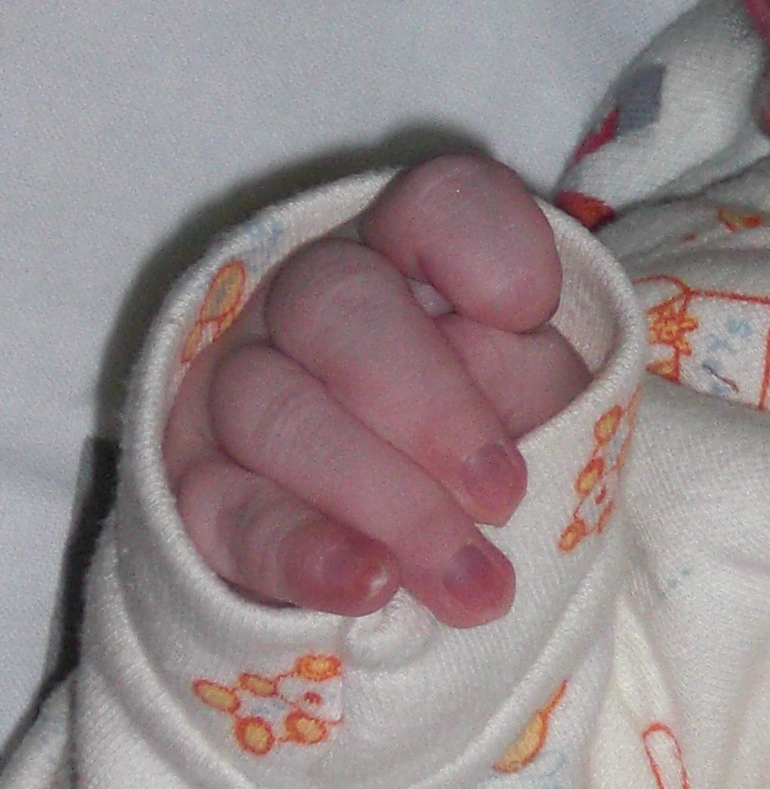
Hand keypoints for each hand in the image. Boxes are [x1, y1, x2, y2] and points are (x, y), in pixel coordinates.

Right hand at [164, 157, 591, 628]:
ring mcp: (240, 386)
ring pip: (273, 409)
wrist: (436, 554)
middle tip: (504, 496)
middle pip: (333, 302)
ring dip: (382, 500)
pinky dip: (303, 551)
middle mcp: (314, 303)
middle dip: (427, 405)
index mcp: (415, 259)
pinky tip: (370, 586)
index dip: (483, 246)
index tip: (530, 314)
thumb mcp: (549, 410)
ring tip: (471, 582)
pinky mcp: (201, 486)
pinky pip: (226, 509)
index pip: (438, 202)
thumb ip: (534, 386)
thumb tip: (491, 398)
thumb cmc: (502, 451)